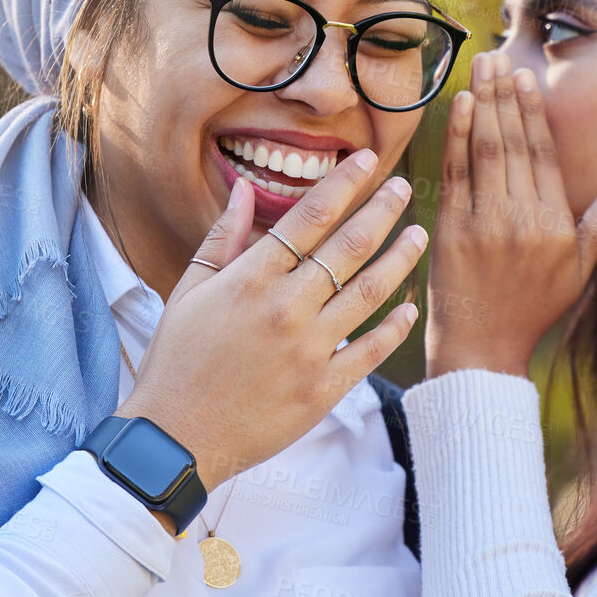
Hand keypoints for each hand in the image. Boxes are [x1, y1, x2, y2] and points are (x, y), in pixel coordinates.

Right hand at [119, 153, 426, 490]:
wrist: (177, 436)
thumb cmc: (178, 361)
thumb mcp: (187, 292)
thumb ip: (221, 239)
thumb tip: (243, 190)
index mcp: (250, 279)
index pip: (309, 217)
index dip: (343, 184)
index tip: (366, 161)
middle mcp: (286, 308)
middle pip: (348, 246)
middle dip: (382, 211)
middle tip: (404, 188)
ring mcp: (309, 349)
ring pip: (368, 292)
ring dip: (399, 259)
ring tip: (418, 235)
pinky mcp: (323, 389)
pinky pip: (371, 350)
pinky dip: (395, 327)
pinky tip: (409, 308)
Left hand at [425, 51, 596, 380]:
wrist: (482, 349)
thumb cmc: (532, 309)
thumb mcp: (577, 272)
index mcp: (554, 225)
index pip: (544, 156)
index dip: (535, 114)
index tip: (528, 79)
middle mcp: (520, 219)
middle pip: (514, 144)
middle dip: (506, 96)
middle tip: (500, 56)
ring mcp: (483, 222)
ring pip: (485, 150)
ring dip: (483, 103)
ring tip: (481, 67)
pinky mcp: (450, 229)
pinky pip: (455, 173)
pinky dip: (457, 136)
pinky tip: (461, 105)